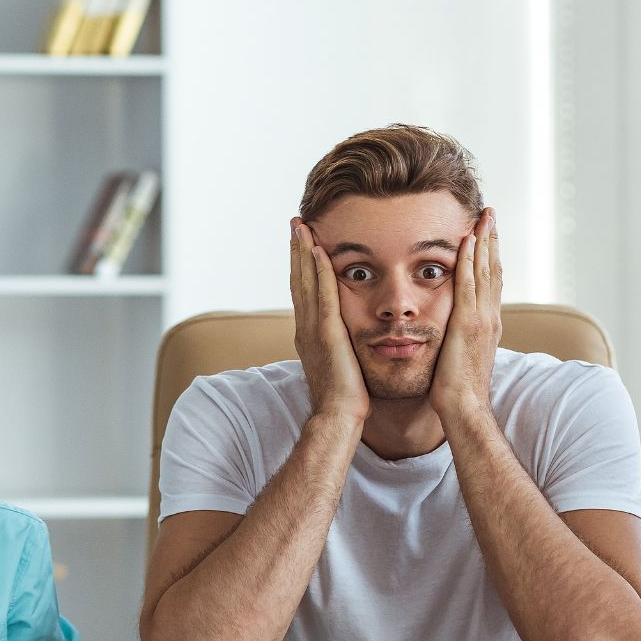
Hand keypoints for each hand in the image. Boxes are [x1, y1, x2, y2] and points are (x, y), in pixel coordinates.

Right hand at [289, 218, 369, 422]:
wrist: (339, 417)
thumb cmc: (344, 397)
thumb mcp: (338, 364)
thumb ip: (337, 346)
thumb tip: (344, 339)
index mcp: (308, 333)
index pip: (302, 291)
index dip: (300, 265)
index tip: (301, 242)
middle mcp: (305, 327)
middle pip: (298, 279)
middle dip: (296, 250)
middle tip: (295, 223)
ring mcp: (313, 330)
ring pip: (306, 281)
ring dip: (303, 252)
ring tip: (302, 226)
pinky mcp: (327, 333)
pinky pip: (323, 295)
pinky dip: (318, 272)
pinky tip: (318, 251)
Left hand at [429, 208, 501, 418]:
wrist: (465, 408)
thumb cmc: (459, 390)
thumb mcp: (463, 356)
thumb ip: (462, 338)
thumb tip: (455, 331)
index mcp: (488, 323)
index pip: (491, 281)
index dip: (490, 255)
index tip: (487, 233)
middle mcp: (490, 316)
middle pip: (493, 269)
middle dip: (491, 239)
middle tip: (489, 212)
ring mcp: (482, 318)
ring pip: (484, 270)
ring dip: (484, 241)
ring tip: (483, 216)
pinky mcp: (468, 323)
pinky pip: (468, 284)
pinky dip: (469, 260)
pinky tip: (467, 240)